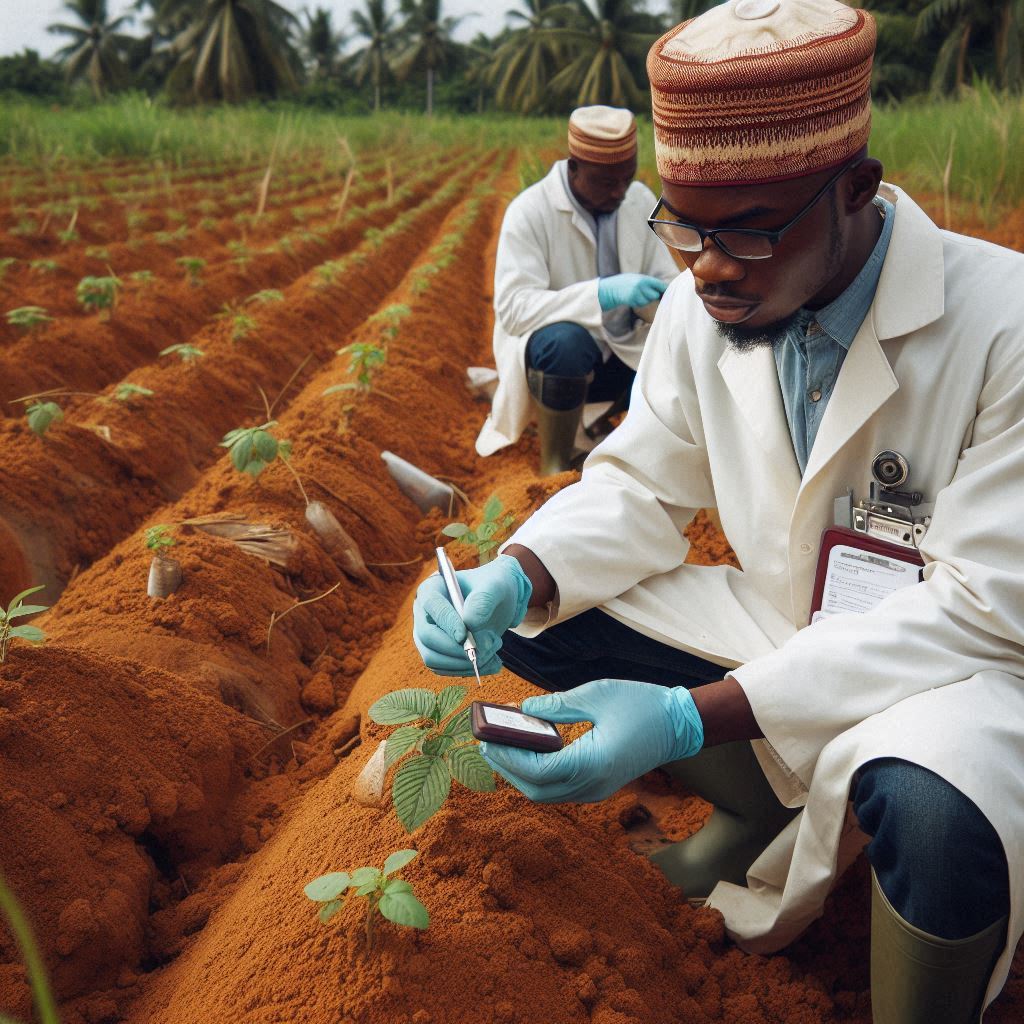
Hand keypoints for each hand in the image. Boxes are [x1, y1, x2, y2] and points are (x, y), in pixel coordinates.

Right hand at [412, 554, 532, 676]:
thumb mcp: (496, 585)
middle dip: (457, 649)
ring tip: (493, 651)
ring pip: (434, 658)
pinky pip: (445, 669)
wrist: (499, 602)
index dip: (447, 623)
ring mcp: (428, 636)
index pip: (432, 606)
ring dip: (465, 662)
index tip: (465, 636)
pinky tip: (490, 661)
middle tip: (488, 647)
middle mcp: (424, 614)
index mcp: (432, 589)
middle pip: (427, 637)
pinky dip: (468, 670)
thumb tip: (470, 622)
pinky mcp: (437, 653)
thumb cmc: (494, 587)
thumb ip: (484, 600)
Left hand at [480, 678, 703, 802]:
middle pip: (535, 789)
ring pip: (545, 793)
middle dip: (506, 767)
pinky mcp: (597, 787)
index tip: (486, 738)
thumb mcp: (595, 694)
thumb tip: (523, 710)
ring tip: (501, 745)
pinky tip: (528, 750)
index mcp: (593, 764)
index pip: (537, 770)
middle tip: (486, 742)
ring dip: (520, 772)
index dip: (508, 756)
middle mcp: (592, 786)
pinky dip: (537, 773)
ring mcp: (595, 791)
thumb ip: (556, 705)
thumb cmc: (641, 705)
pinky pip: (558, 788)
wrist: (679, 725)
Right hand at [597, 273, 667, 311]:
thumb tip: (663, 290)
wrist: (611, 288)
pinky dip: (640, 302)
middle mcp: (641, 287)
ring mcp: (636, 295)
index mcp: (644, 279)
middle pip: (655, 295)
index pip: (660, 285)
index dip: (666, 290)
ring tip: (638, 294)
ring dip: (646, 299)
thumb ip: (649, 283)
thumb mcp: (638, 278)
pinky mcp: (632, 301)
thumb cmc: (626, 282)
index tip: (671, 293)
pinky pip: (642, 304)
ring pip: (649, 301)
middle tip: (648, 293)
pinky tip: (634, 298)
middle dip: (654, 295)